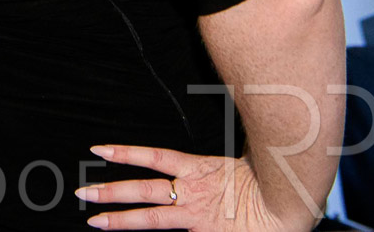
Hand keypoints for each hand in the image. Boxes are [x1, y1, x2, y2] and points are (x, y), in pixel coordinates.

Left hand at [77, 144, 314, 230]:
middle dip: (110, 191)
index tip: (97, 149)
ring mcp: (197, 215)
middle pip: (143, 190)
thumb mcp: (237, 164)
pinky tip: (119, 230)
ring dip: (120, 218)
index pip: (154, 158)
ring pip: (152, 216)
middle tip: (79, 192)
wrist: (293, 204)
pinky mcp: (207, 231)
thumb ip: (210, 164)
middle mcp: (192, 193)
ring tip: (92, 219)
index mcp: (198, 170)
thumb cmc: (269, 180)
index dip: (125, 153)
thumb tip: (197, 155)